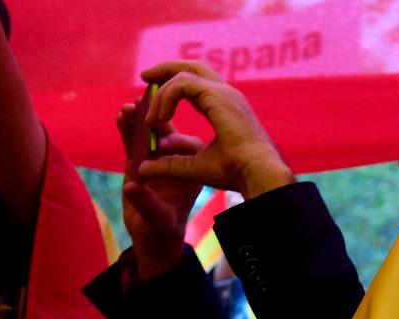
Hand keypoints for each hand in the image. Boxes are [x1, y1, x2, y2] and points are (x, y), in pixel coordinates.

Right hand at [117, 104, 203, 280]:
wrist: (153, 234)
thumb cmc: (162, 228)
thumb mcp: (157, 217)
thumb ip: (145, 202)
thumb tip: (131, 188)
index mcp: (192, 172)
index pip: (188, 150)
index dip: (174, 142)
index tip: (161, 141)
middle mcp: (178, 161)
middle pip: (167, 135)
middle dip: (155, 121)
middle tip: (143, 109)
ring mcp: (158, 159)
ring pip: (149, 135)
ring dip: (139, 121)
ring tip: (127, 109)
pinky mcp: (141, 160)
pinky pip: (134, 142)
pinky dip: (127, 130)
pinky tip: (120, 117)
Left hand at [136, 61, 293, 198]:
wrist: (256, 172)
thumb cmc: (235, 172)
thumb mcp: (195, 167)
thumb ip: (170, 165)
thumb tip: (142, 169)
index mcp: (226, 106)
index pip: (197, 83)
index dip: (173, 85)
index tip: (153, 92)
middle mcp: (227, 94)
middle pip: (193, 66)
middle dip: (166, 69)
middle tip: (145, 77)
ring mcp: (223, 92)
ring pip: (182, 75)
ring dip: (161, 95)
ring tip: (151, 119)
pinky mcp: (217, 95)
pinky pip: (181, 85)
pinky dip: (166, 99)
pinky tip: (161, 119)